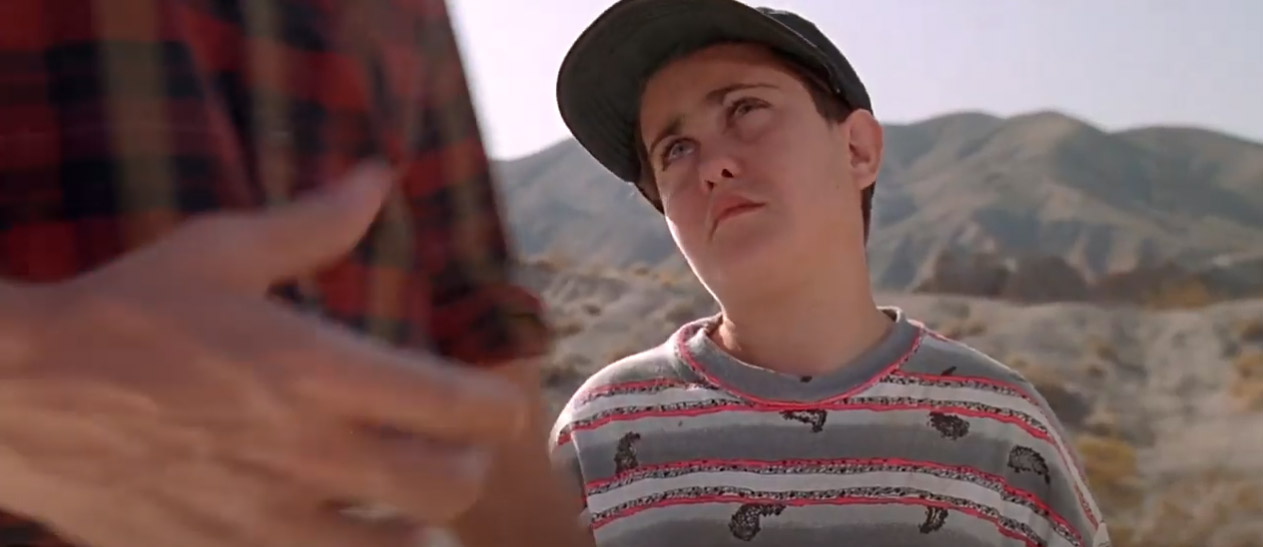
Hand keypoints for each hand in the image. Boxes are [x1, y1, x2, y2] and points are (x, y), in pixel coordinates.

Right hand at [0, 162, 525, 546]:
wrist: (20, 395)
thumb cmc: (123, 314)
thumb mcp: (221, 251)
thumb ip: (315, 224)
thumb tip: (378, 178)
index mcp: (318, 371)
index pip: (458, 404)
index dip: (501, 407)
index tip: (502, 401)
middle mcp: (308, 452)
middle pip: (445, 488)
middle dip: (466, 468)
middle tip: (452, 449)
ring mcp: (269, 518)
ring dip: (415, 524)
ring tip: (401, 497)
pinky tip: (338, 527)